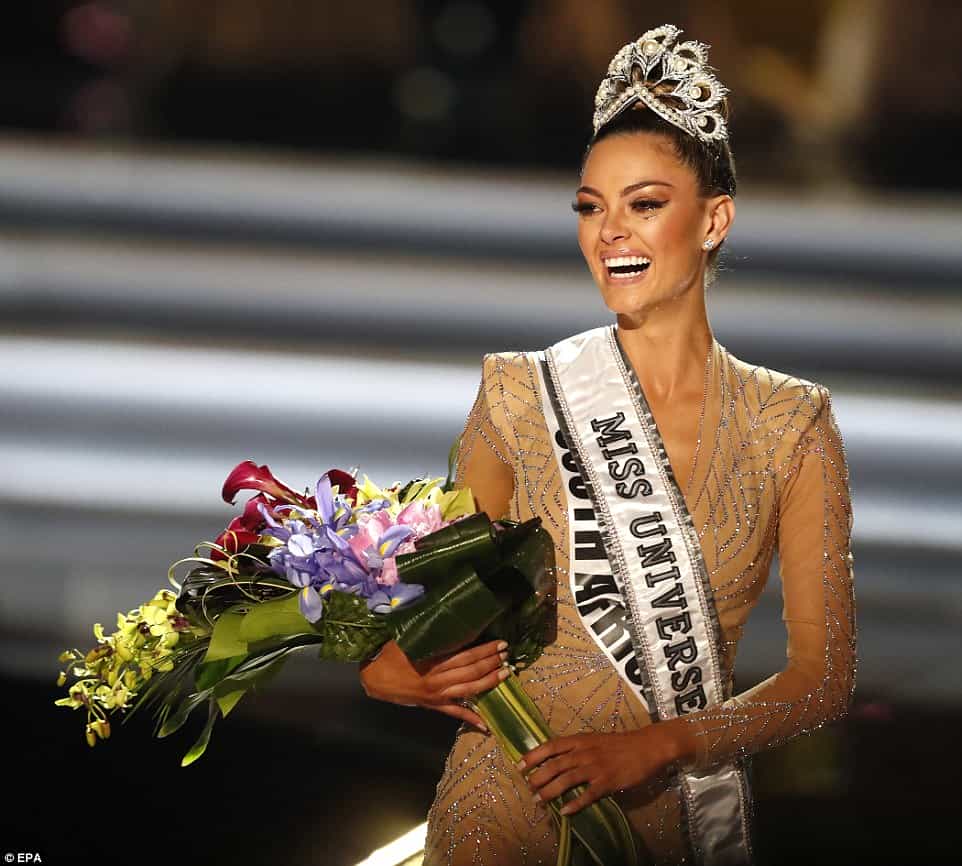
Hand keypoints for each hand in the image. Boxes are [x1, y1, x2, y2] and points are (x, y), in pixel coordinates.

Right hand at [359, 638, 510, 732]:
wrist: (374, 678)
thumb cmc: (389, 655)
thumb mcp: (408, 640)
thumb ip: (429, 635)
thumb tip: (447, 619)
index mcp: (432, 662)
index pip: (465, 655)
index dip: (484, 650)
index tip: (500, 643)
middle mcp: (438, 680)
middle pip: (471, 671)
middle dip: (491, 662)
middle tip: (507, 654)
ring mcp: (437, 695)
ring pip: (468, 690)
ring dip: (488, 682)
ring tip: (505, 674)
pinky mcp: (433, 706)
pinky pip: (455, 714)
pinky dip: (471, 719)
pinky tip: (486, 724)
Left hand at [517, 726, 682, 815]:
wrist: (646, 746)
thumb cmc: (619, 744)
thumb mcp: (594, 740)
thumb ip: (576, 748)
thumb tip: (555, 758)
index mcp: (580, 740)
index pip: (551, 746)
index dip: (534, 755)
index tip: (519, 765)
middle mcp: (585, 752)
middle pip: (555, 764)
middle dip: (538, 777)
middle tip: (528, 788)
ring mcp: (596, 767)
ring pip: (567, 779)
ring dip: (550, 791)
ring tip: (539, 800)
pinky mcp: (608, 781)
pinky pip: (588, 795)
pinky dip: (575, 803)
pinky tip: (565, 811)